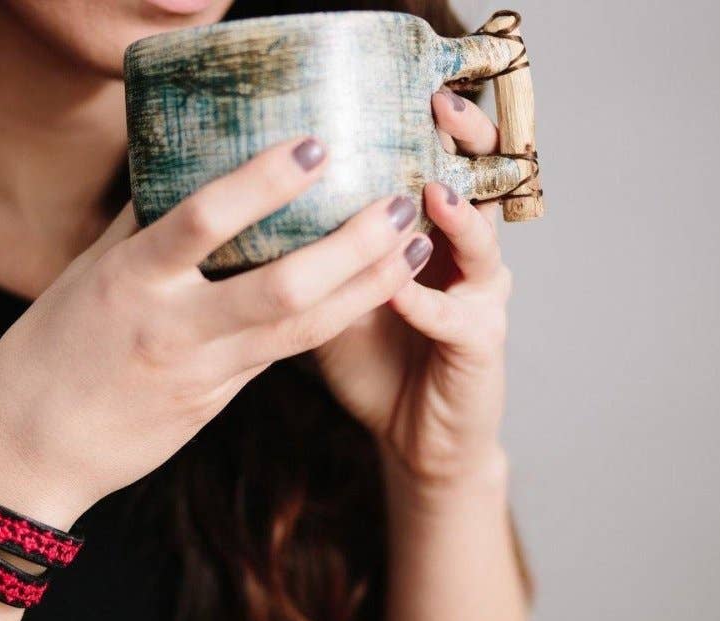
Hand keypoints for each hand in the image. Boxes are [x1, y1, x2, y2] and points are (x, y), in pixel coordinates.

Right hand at [0, 137, 426, 528]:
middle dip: (351, 246)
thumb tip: (177, 166)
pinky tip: (366, 293)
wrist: (27, 454)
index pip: (202, 222)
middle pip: (281, 287)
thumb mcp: (82, 278)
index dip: (263, 183)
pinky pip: (280, 354)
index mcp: (128, 281)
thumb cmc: (44, 356)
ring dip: (363, 288)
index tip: (315, 146)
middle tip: (400, 203)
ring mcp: (200, 372)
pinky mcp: (215, 402)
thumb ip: (137, 227)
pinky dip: (328, 321)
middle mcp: (172, 327)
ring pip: (299, 330)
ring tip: (410, 247)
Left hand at [313, 88, 512, 488]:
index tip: (397, 88)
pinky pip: (456, 316)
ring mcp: (479, 296)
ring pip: (481, 243)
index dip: (426, 125)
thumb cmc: (371, 358)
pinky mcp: (481, 342)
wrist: (412, 434)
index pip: (437, 162)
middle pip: (477, 182)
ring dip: (455, 216)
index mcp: (428, 235)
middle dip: (462, 143)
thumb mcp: (330, 296)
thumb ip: (308, 252)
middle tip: (438, 109)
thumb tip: (237, 213)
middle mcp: (461, 256)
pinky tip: (396, 290)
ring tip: (429, 191)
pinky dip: (425, 303)